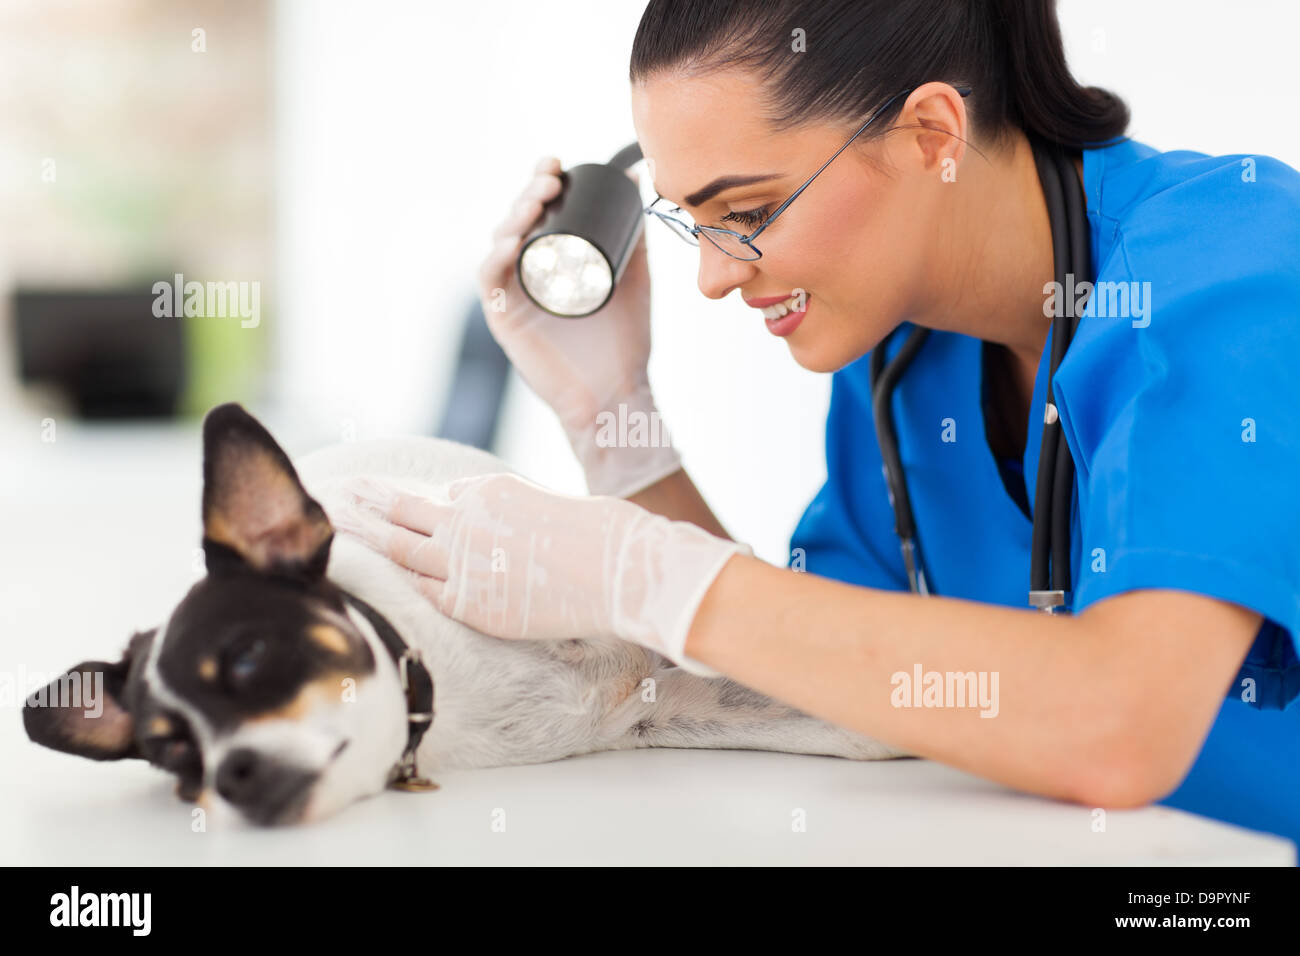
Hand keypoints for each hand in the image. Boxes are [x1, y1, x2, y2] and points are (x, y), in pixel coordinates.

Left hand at [333, 473, 751, 676]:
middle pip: (405, 511)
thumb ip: (523, 515)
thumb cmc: (607, 537)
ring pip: (400, 548)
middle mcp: (468, 520)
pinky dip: (405, 583)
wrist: (620, 569)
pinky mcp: (472, 604)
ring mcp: (465, 563)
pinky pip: (426, 592)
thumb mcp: (556, 508)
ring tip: (340, 526)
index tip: (408, 503)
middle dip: (370, 501)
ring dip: (367, 536)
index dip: (438, 506)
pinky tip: (382, 579)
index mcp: (490, 489)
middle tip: (341, 493)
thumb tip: (518, 532)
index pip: (451, 495)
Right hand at [477, 156, 681, 497]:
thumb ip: (635, 234)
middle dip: (528, 194)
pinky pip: (489, 282)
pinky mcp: (502, 320)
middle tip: (550, 179)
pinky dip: (496, 258)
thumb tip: (635, 177)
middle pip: (516, 223)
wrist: (617, 391)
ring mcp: (513, 296)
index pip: (538, 214)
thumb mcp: (635, 277)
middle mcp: (528, 274)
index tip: (557, 164)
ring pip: (500, 245)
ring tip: (536, 199)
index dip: (540, 184)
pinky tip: (512, 241)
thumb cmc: (625, 341)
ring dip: (513, 217)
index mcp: (554, 261)